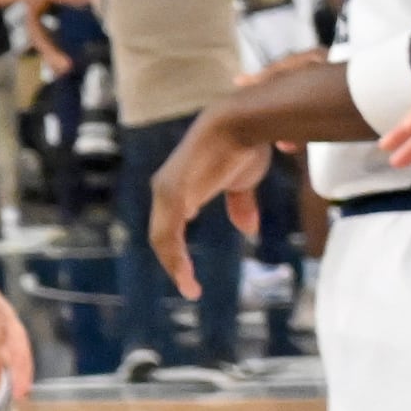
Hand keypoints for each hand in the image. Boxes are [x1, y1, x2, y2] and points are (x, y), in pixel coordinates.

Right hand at [0, 264, 34, 405]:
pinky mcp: (6, 313)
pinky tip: (20, 362)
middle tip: (19, 398)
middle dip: (16, 379)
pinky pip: (18, 334)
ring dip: (22, 369)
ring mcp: (3, 324)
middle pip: (12, 361)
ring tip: (22, 387)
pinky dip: (20, 349)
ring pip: (18, 351)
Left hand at [148, 110, 272, 282]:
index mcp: (179, 188)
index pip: (171, 227)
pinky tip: (185, 274)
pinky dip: (175, 256)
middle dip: (175, 264)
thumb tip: (248, 230)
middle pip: (163, 236)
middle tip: (189, 288)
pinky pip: (168, 233)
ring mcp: (167, 192)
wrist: (241, 122)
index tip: (189, 274)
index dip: (178, 251)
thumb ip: (239, 204)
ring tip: (189, 288)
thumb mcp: (242, 181)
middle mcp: (166, 190)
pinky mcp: (173, 194)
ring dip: (175, 266)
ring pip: (162, 239)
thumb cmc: (243, 145)